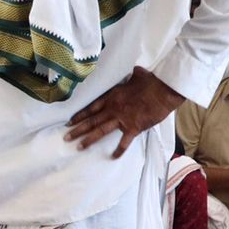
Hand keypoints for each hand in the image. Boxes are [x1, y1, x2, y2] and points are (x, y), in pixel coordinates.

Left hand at [64, 67, 183, 158]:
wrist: (162, 90)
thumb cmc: (150, 81)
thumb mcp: (137, 74)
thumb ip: (132, 75)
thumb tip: (135, 71)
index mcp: (112, 96)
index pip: (91, 107)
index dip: (80, 115)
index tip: (70, 122)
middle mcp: (113, 108)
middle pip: (91, 121)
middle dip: (77, 130)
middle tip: (66, 137)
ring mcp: (122, 119)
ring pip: (101, 131)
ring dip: (89, 139)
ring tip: (78, 147)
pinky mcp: (133, 128)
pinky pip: (124, 142)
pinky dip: (119, 150)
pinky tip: (113, 157)